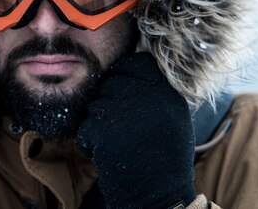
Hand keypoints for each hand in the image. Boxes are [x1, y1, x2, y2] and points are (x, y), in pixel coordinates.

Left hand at [75, 53, 195, 208]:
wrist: (161, 198)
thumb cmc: (164, 159)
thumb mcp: (171, 116)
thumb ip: (152, 89)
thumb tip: (127, 65)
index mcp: (167, 91)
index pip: (136, 62)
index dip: (125, 74)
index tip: (125, 92)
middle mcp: (148, 96)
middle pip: (110, 83)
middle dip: (110, 104)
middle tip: (126, 132)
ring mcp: (124, 113)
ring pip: (95, 106)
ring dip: (100, 126)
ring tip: (122, 145)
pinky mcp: (103, 131)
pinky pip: (85, 129)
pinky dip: (91, 144)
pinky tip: (111, 157)